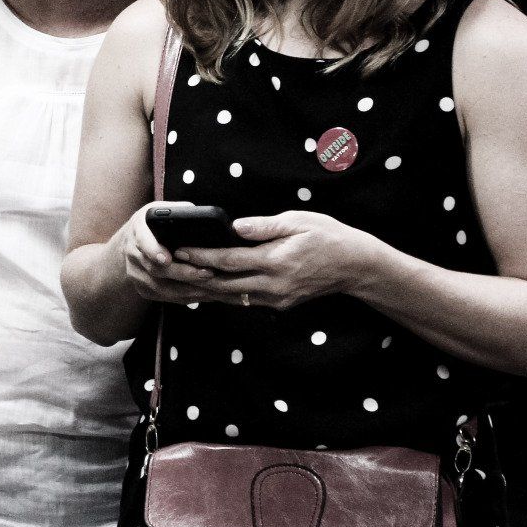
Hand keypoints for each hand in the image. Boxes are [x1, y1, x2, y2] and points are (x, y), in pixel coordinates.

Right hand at [109, 201, 218, 304]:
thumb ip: (177, 210)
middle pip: (156, 269)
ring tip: (211, 286)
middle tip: (207, 273)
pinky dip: (184, 298)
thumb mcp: (160, 210)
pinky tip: (204, 294)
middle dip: (183, 273)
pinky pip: (164, 297)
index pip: (142, 240)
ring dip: (187, 289)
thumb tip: (197, 213)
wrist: (130, 245)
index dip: (153, 250)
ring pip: (160, 287)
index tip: (166, 259)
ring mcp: (135, 273)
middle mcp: (132, 252)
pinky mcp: (142, 288)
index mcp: (138, 228)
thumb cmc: (152, 225)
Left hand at [174, 210, 386, 310]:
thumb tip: (235, 226)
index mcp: (275, 262)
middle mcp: (273, 285)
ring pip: (232, 297)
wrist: (356, 267)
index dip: (201, 255)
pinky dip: (225, 294)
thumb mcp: (299, 221)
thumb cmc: (329, 237)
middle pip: (223, 284)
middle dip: (195, 275)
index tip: (180, 249)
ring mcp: (276, 299)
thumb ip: (265, 226)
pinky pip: (246, 300)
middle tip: (170, 266)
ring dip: (206, 289)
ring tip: (181, 278)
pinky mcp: (280, 304)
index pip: (228, 260)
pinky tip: (210, 286)